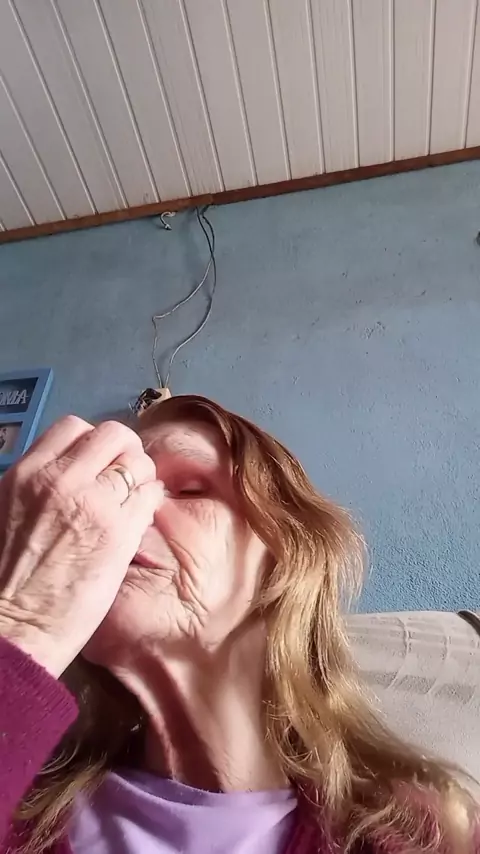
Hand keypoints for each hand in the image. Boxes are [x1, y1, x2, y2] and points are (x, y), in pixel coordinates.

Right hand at [0, 416, 163, 676]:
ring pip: (138, 461)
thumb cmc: (6, 575)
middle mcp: (62, 479)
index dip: (91, 442)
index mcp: (28, 473)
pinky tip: (141, 516)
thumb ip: (36, 483)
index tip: (96, 462)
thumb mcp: (6, 510)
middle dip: (123, 450)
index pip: (73, 427)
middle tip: (123, 475)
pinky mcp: (120, 532)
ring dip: (141, 475)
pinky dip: (152, 499)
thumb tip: (65, 469)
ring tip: (135, 497)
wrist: (17, 626)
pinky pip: (151, 494)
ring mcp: (94, 503)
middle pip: (112, 435)